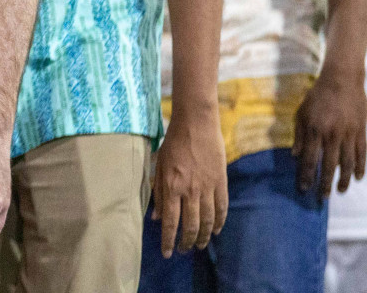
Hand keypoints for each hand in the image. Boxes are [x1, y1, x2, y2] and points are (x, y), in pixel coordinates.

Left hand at [151, 106, 226, 256]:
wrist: (197, 124)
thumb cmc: (173, 143)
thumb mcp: (159, 165)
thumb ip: (157, 191)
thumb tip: (155, 217)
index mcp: (171, 187)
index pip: (170, 222)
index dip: (168, 240)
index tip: (166, 253)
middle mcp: (190, 191)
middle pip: (191, 226)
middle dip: (186, 242)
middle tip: (183, 250)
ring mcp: (208, 188)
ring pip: (208, 221)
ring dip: (204, 236)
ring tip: (200, 245)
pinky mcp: (221, 183)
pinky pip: (222, 208)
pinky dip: (220, 222)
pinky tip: (216, 230)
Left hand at [294, 70, 366, 198]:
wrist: (342, 81)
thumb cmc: (317, 96)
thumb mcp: (301, 113)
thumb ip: (298, 135)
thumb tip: (295, 155)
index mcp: (314, 131)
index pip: (309, 159)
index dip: (306, 176)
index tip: (304, 189)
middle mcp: (332, 135)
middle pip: (328, 166)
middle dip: (324, 184)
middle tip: (322, 198)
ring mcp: (349, 135)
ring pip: (347, 163)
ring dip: (344, 180)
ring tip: (340, 191)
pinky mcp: (362, 132)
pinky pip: (362, 154)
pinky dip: (360, 167)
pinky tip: (358, 178)